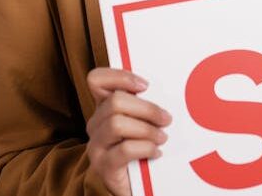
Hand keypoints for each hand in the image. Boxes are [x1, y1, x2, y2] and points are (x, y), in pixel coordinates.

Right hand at [86, 68, 172, 195]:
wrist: (138, 185)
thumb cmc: (143, 148)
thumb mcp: (143, 122)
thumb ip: (145, 105)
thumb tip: (165, 90)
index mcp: (104, 108)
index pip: (96, 80)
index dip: (119, 77)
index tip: (146, 86)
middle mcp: (95, 124)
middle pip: (114, 102)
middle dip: (146, 109)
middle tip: (166, 118)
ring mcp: (96, 146)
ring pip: (117, 124)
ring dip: (147, 129)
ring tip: (162, 137)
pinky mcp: (104, 166)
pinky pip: (124, 150)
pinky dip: (145, 148)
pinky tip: (156, 152)